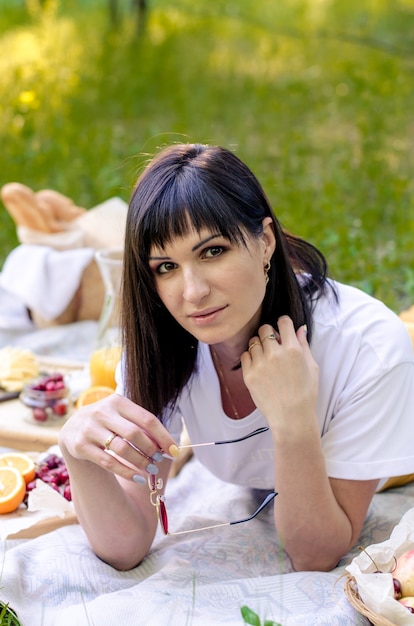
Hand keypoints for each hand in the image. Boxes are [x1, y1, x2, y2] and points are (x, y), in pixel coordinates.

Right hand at [59, 393, 177, 482]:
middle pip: (134, 434)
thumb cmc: (107, 423)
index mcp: (117, 401)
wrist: (72, 429)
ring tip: (150, 469)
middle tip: (159, 460)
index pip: (147, 419)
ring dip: (140, 462)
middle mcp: (102, 412)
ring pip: (122, 449)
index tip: (175, 451)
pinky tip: (139, 478)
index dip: (163, 436)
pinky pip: (108, 462)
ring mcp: (89, 428)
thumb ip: (141, 426)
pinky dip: (127, 472)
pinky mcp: (80, 446)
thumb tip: (168, 446)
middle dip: (151, 450)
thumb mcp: (121, 417)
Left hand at [240, 316, 318, 428]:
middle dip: (269, 333)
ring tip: (266, 356)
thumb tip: (300, 328)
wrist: (291, 417)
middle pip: (265, 329)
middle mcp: (275, 354)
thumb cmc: (305, 393)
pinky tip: (259, 365)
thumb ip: (304, 345)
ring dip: (259, 345)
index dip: (283, 323)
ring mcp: (260, 364)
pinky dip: (251, 357)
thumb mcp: (312, 367)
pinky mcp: (249, 374)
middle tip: (273, 343)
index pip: (283, 322)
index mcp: (293, 350)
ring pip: (253, 341)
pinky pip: (245, 355)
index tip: (282, 328)